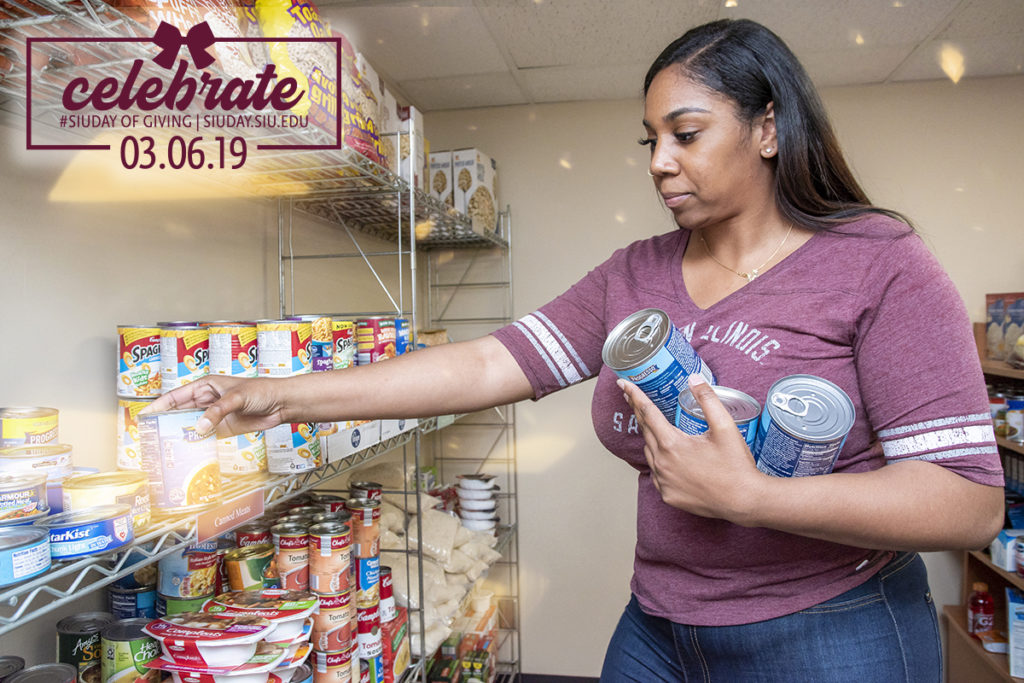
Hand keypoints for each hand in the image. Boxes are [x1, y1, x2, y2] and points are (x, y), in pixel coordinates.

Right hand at [141, 375, 287, 436]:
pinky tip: (186, 451)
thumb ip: (217, 412)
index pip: (175, 396)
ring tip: (164, 446)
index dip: (158, 406)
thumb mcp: (236, 397)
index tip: (144, 416)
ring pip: (190, 426)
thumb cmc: (261, 391)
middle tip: (150, 436)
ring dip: (179, 435)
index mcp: (205, 386)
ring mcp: (213, 415)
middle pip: (179, 412)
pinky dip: (195, 443)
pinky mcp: (222, 429)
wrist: (280, 403)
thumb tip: (199, 427)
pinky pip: (204, 437)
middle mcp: (206, 401)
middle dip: (165, 423)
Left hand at [619, 374, 767, 523]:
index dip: (635, 396)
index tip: (623, 385)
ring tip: (656, 427)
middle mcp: (662, 463)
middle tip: (632, 398)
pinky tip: (668, 457)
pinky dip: (659, 462)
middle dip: (639, 413)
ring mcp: (663, 482)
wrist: (744, 501)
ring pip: (649, 453)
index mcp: (672, 444)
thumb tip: (694, 379)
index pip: (647, 413)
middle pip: (645, 431)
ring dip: (651, 438)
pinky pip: (656, 473)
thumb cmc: (736, 466)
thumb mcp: (725, 427)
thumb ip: (708, 400)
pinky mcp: (667, 495)